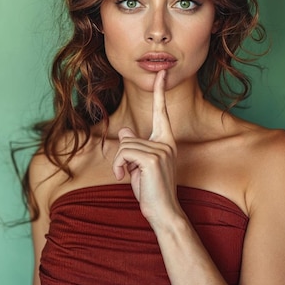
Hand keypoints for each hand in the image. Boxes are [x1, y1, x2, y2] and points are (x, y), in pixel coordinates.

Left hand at [112, 70, 180, 227]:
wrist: (164, 212)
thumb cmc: (152, 190)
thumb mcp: (139, 165)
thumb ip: (134, 147)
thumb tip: (125, 131)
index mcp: (166, 141)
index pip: (161, 111)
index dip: (160, 91)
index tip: (162, 72)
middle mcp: (166, 142)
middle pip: (128, 137)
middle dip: (121, 158)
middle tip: (130, 174)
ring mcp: (161, 150)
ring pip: (124, 146)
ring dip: (119, 165)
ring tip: (130, 178)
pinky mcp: (152, 159)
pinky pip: (123, 154)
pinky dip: (118, 167)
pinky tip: (125, 178)